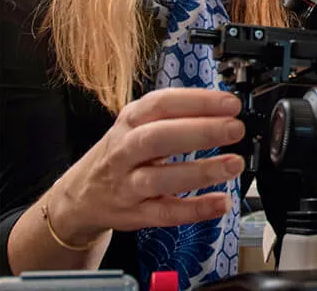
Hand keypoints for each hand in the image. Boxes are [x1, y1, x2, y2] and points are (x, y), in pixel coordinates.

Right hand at [45, 88, 245, 245]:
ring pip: (160, 178)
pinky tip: (220, 202)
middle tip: (235, 129)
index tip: (230, 104)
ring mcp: (127, 184)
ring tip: (234, 164)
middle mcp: (126, 149)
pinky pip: (165, 213)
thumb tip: (226, 107)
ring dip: (200, 171)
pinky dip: (195, 209)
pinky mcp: (134, 214)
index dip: (198, 102)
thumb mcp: (140, 122)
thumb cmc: (124, 149)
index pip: (163, 103)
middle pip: (159, 137)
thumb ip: (178, 113)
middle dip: (200, 131)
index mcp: (132, 119)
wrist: (82, 194)